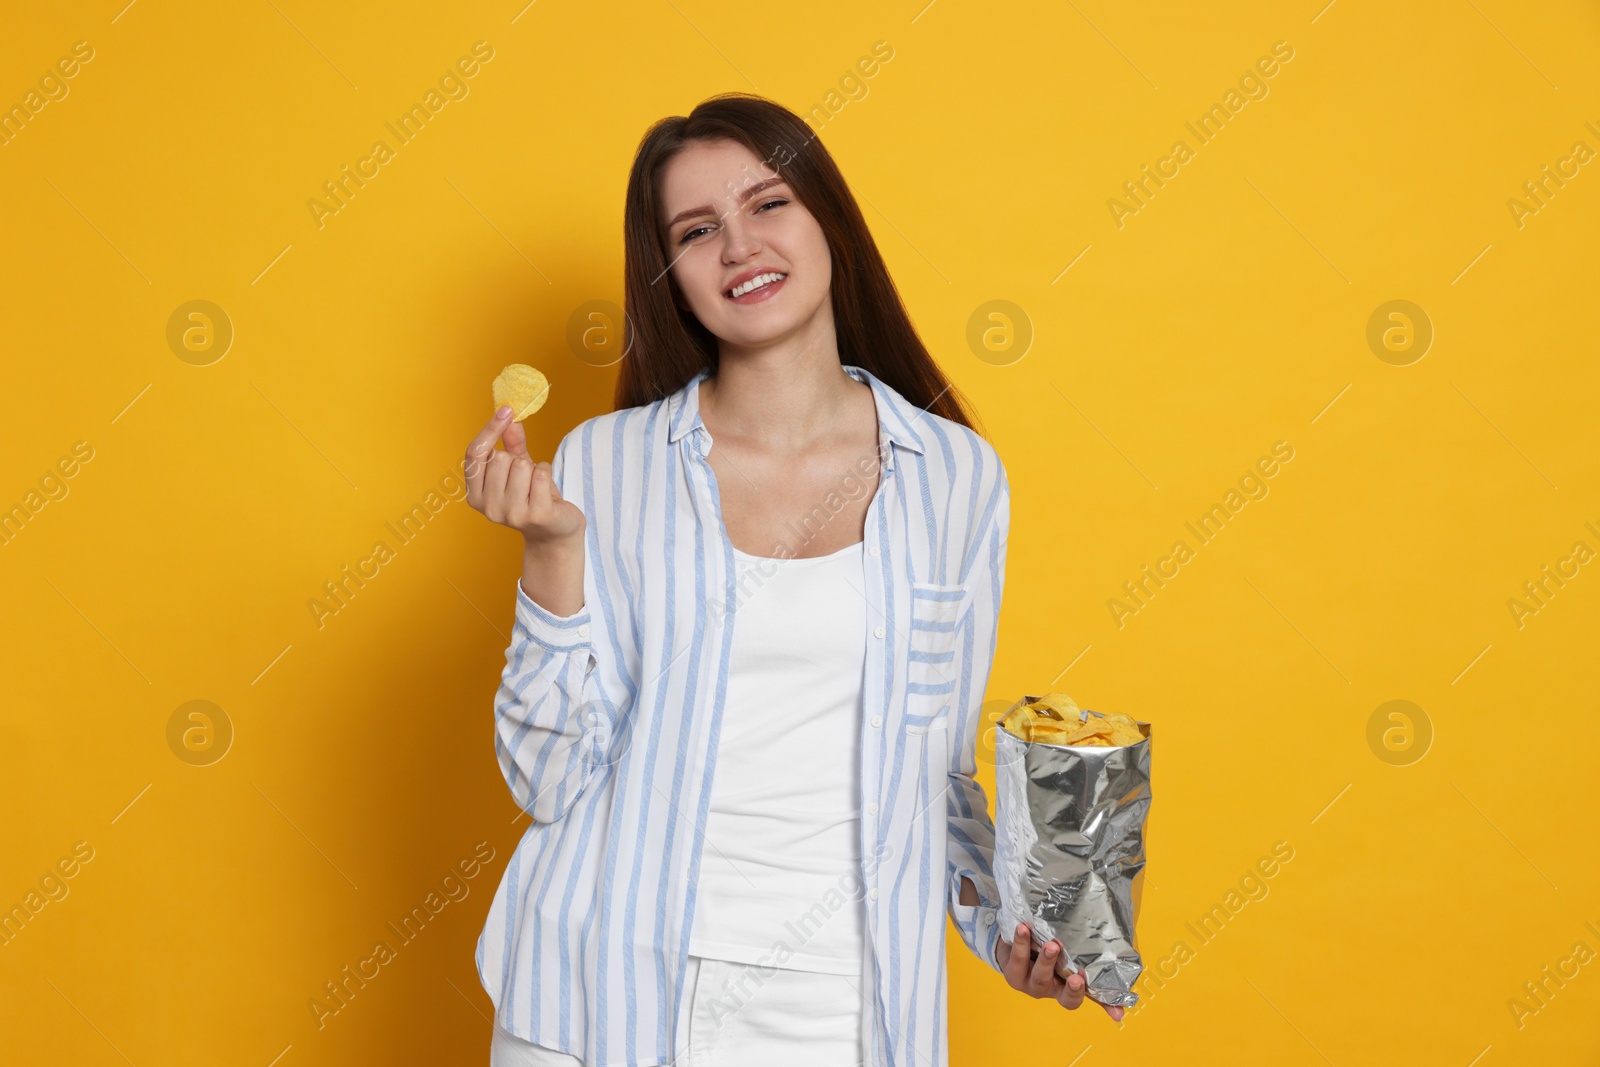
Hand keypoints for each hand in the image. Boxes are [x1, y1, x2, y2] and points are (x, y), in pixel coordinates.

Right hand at [465, 406, 584, 544]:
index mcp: (476, 496)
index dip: (489, 429)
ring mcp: (512, 514)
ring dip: (534, 469)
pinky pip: (540, 474)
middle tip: (526, 478)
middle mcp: (489, 508)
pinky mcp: (536, 515)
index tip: (506, 409)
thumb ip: (511, 444)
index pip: (474, 454)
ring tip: (536, 486)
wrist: (555, 532)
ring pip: (521, 465)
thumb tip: (509, 415)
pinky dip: (546, 472)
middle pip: (500, 458)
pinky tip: (547, 489)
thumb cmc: (534, 497)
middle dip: (517, 459)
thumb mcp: (518, 469)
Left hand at [995, 923, 1124, 1021]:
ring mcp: (1026, 981)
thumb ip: (1097, 983)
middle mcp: (1044, 989)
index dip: (1075, 992)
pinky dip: (1020, 942)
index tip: (1081, 979)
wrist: (1018, 953)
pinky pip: (1014, 958)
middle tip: (1058, 948)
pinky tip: (1023, 928)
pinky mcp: (1011, 969)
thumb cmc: (1053, 962)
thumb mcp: (1073, 971)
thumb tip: (1122, 1007)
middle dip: (1053, 968)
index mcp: (1062, 990)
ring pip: (1032, 972)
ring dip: (1039, 957)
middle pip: (1049, 985)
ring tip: (1047, 940)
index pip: (1071, 1000)